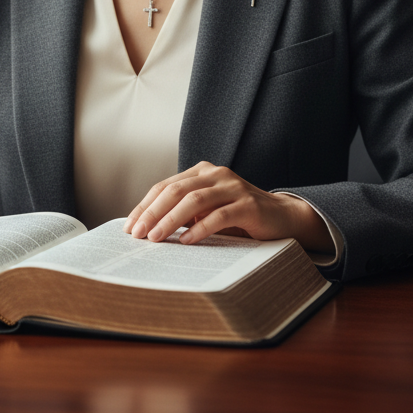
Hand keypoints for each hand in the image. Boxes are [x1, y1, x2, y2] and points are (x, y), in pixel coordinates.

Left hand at [123, 161, 332, 252]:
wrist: (283, 217)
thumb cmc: (240, 217)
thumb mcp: (208, 211)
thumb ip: (184, 213)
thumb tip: (149, 228)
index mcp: (201, 172)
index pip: (165, 186)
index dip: (145, 205)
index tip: (130, 226)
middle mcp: (216, 174)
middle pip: (175, 190)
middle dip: (153, 212)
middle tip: (138, 233)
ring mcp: (233, 187)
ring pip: (194, 200)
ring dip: (171, 220)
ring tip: (156, 238)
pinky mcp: (249, 205)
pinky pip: (219, 216)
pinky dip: (200, 228)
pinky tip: (186, 241)